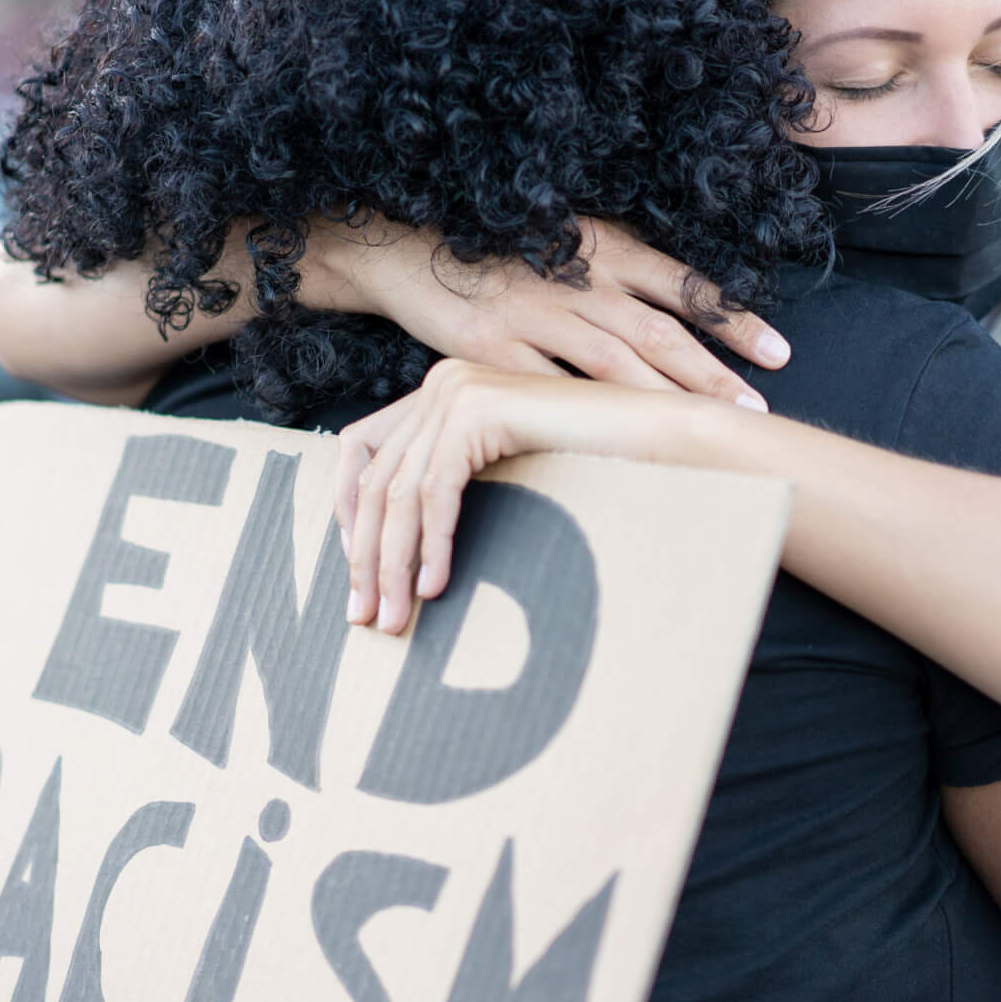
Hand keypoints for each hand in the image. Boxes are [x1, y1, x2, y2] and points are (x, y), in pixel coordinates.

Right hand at [313, 214, 788, 408]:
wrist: (402, 246)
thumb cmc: (494, 254)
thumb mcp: (562, 249)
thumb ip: (613, 284)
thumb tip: (672, 331)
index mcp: (600, 247)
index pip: (681, 285)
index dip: (733, 319)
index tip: (781, 355)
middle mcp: (573, 275)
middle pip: (656, 330)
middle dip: (711, 374)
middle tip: (757, 412)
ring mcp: (530, 310)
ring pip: (611, 361)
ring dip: (662, 400)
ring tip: (705, 435)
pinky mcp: (487, 345)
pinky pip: (544, 390)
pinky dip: (583, 419)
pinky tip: (615, 447)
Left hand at [333, 359, 702, 633]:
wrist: (655, 436)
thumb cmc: (591, 464)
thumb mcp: (504, 471)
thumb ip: (455, 483)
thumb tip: (399, 550)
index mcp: (440, 392)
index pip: (360, 448)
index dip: (345, 509)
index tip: (354, 568)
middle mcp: (440, 383)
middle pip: (375, 480)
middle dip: (365, 556)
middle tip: (366, 615)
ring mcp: (456, 392)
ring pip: (400, 493)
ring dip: (392, 564)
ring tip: (396, 618)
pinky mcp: (477, 412)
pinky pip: (436, 493)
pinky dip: (431, 546)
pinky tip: (434, 587)